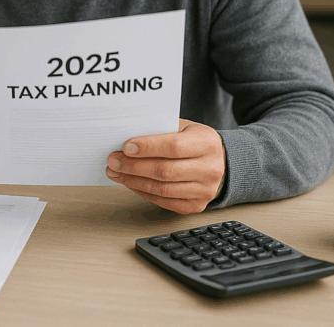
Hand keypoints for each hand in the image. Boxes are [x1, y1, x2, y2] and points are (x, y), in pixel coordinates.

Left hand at [106, 118, 226, 214]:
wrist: (220, 162)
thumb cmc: (194, 141)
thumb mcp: (183, 128)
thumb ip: (160, 131)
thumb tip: (127, 140)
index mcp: (207, 143)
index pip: (174, 147)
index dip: (148, 148)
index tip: (126, 147)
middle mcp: (210, 168)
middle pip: (165, 171)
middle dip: (134, 167)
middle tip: (113, 161)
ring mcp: (204, 190)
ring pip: (162, 188)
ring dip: (134, 181)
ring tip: (116, 173)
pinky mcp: (196, 205)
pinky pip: (164, 201)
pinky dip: (143, 192)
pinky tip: (131, 183)